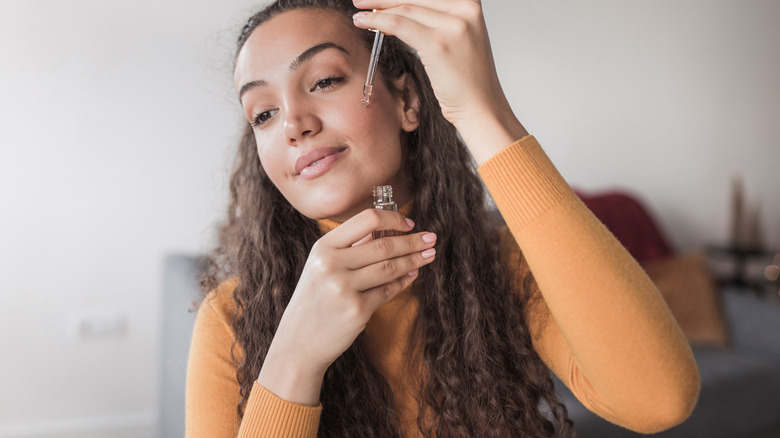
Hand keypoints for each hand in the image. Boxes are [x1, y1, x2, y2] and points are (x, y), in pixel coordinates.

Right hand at [258, 209, 436, 404]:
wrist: (298, 343)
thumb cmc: (314, 301)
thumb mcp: (320, 267)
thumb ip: (349, 248)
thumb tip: (385, 229)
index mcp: (323, 248)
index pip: (366, 219)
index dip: (393, 218)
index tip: (409, 223)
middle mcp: (332, 264)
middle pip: (383, 244)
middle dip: (412, 241)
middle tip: (431, 238)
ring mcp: (344, 288)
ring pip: (390, 267)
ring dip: (414, 260)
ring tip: (429, 255)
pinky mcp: (357, 310)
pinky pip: (388, 291)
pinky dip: (404, 282)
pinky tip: (413, 275)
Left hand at [352, 0, 526, 158]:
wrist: (481, 107)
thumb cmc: (468, 80)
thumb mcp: (457, 38)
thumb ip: (437, 20)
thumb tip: (402, 11)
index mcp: (471, 3)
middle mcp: (466, 9)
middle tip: (362, 0)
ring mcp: (454, 25)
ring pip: (405, 8)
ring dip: (377, 8)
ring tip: (360, 12)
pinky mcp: (439, 44)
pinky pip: (400, 25)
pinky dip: (378, 22)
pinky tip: (364, 22)